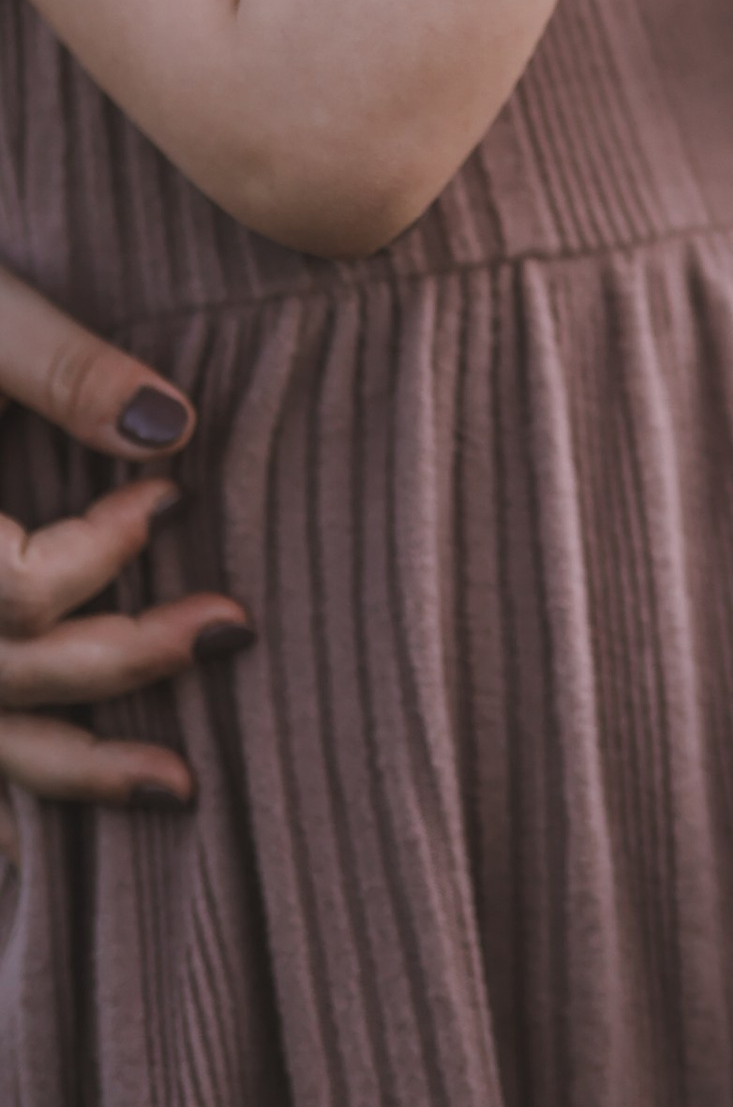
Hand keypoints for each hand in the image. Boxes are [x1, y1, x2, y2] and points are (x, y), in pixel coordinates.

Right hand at [0, 266, 250, 813]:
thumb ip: (67, 371)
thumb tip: (179, 431)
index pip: (15, 594)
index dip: (106, 550)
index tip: (173, 491)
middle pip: (4, 676)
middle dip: (123, 661)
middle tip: (233, 627)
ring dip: (67, 767)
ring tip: (176, 785)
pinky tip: (25, 836)